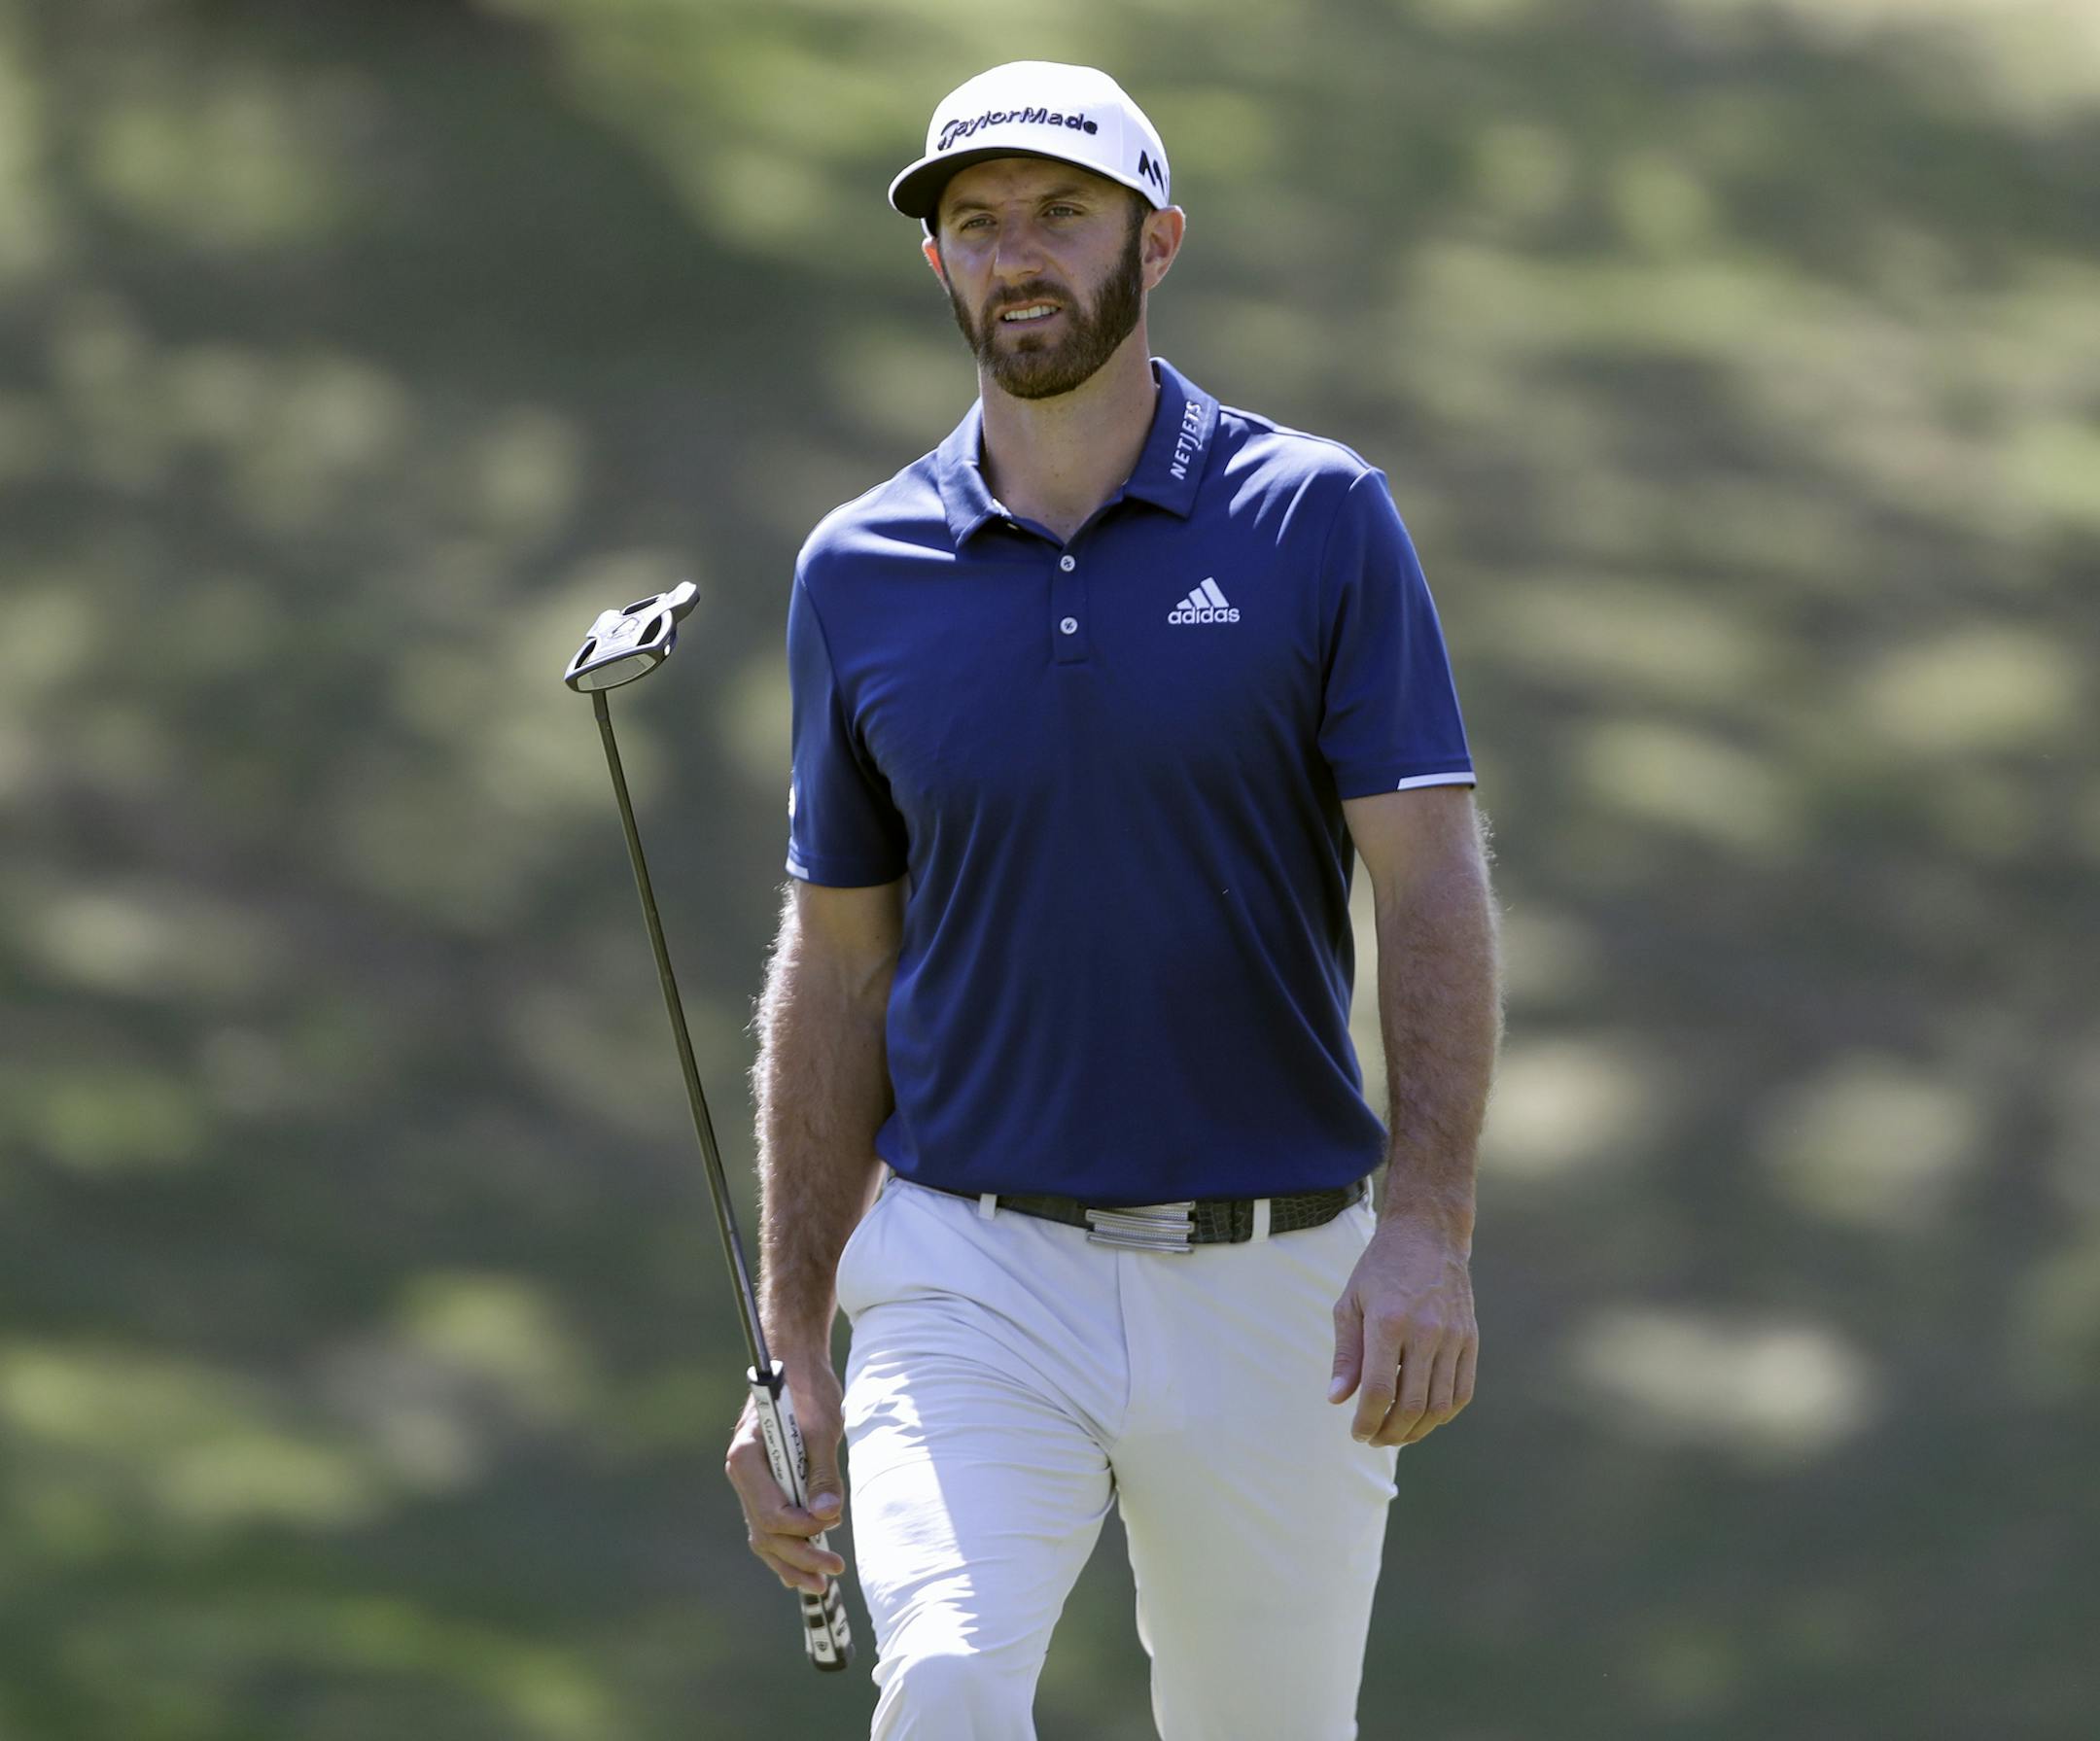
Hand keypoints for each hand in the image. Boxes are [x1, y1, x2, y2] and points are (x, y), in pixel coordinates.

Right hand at [723, 1349, 846, 1595]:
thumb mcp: (821, 1428)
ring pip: (764, 1534)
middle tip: (834, 1570)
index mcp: (747, 1457)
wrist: (794, 1361)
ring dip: (791, 1560)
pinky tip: (802, 1569)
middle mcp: (742, 1473)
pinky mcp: (765, 1483)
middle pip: (765, 1530)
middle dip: (798, 1555)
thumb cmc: (807, 1389)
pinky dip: (785, 1546)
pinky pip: (769, 1523)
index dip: (801, 1528)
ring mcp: (751, 1481)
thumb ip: (822, 1474)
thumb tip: (826, 1517)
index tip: (831, 1526)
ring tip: (821, 1583)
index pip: (770, 1511)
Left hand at [1328, 1215, 1477, 1446]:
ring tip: (1397, 1433)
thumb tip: (1337, 1400)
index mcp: (1389, 1322)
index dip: (1366, 1421)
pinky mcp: (1470, 1339)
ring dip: (1417, 1430)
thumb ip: (1346, 1355)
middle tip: (1374, 1438)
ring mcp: (1453, 1337)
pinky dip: (1443, 1413)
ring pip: (1439, 1405)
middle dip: (1390, 1433)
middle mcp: (1425, 1332)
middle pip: (1411, 1405)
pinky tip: (1425, 1417)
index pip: (1378, 1390)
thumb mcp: (1351, 1303)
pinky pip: (1462, 1391)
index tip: (1357, 1432)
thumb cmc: (1381, 1268)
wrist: (1428, 1235)